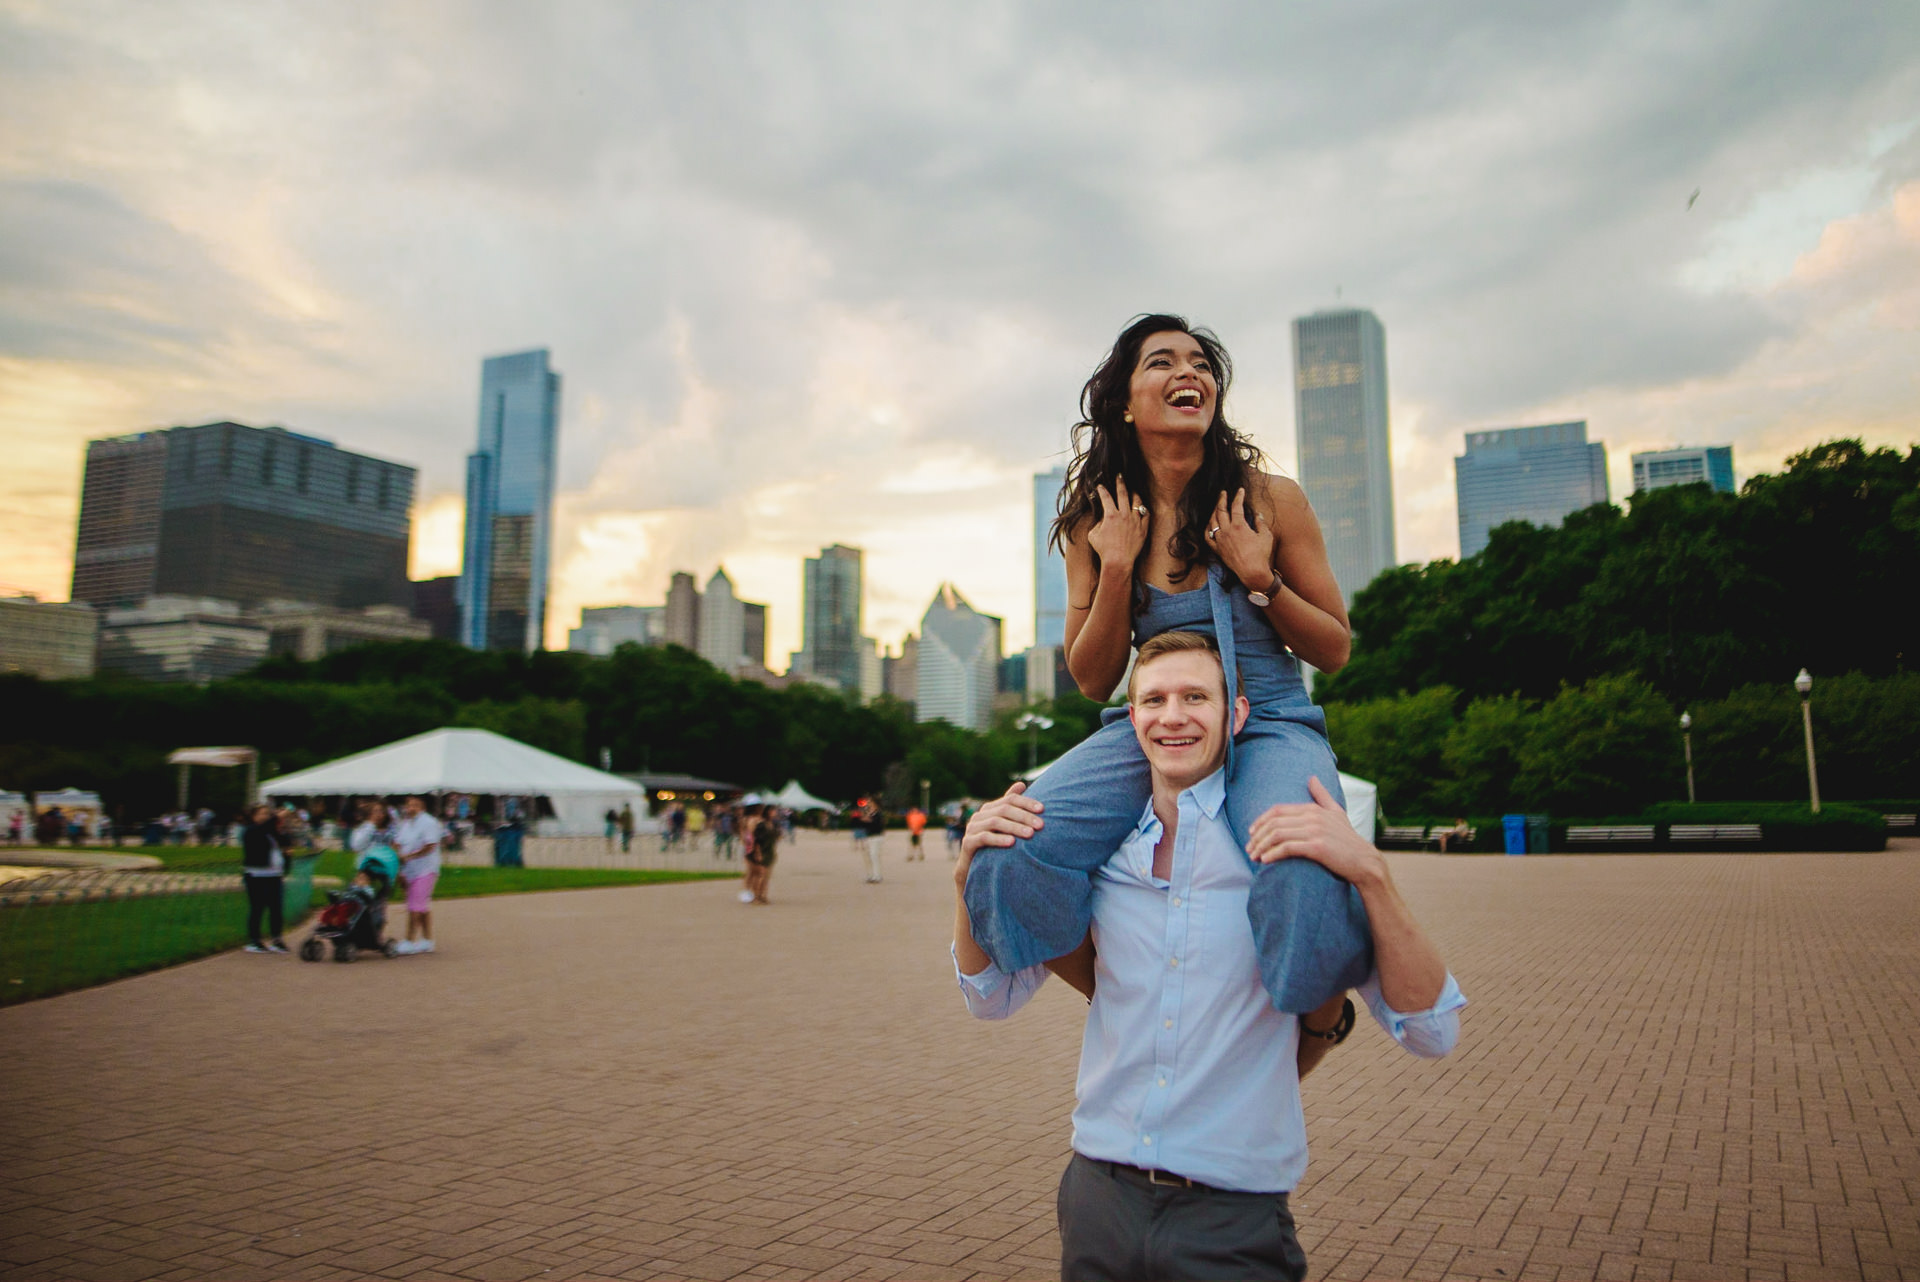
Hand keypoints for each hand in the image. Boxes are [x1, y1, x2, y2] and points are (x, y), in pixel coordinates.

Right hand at [955, 782, 1044, 884]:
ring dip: (1015, 827)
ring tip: (1030, 834)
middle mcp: (980, 815)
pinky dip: (999, 839)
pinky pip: (985, 838)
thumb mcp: (1003, 826)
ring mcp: (972, 828)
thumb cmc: (993, 846)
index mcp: (990, 808)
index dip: (1027, 802)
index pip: (1010, 799)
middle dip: (1024, 816)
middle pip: (1004, 809)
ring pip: (995, 822)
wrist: (973, 870)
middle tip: (1041, 825)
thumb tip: (1021, 783)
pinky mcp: (967, 843)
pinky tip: (1012, 843)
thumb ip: (1011, 807)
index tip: (1043, 809)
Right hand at [1086, 478, 1150, 571]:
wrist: (1118, 561)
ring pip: (1137, 501)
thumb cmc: (1103, 550)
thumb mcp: (1093, 535)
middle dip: (1120, 482)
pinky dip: (1143, 509)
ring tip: (1133, 491)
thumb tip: (1103, 518)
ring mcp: (1135, 521)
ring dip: (1134, 494)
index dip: (1102, 490)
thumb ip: (1098, 523)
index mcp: (1110, 515)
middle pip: (1123, 493)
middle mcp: (1124, 515)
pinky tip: (1141, 507)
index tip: (1100, 486)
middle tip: (1119, 476)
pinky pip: (1146, 514)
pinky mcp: (1143, 528)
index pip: (1105, 497)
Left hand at [1208, 488, 1275, 589]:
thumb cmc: (1261, 554)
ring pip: (1212, 522)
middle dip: (1221, 499)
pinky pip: (1208, 537)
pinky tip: (1210, 525)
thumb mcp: (1265, 536)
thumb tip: (1257, 514)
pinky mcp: (1218, 550)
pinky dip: (1207, 529)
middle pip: (1220, 511)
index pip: (1236, 506)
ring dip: (1214, 512)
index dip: (1238, 496)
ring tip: (1217, 506)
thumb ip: (1260, 523)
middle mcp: (1227, 531)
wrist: (1252, 572)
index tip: (1240, 490)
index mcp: (1239, 526)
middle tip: (1223, 493)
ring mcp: (1220, 540)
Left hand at [1245, 776, 1381, 885]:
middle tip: (1249, 849)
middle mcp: (1312, 816)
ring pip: (1277, 835)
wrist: (1364, 861)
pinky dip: (1273, 854)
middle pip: (1274, 823)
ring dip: (1261, 846)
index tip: (1251, 833)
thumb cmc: (1348, 839)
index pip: (1277, 810)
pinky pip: (1287, 848)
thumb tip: (1312, 778)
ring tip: (1254, 857)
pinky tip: (1265, 861)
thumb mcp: (1336, 812)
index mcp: (1313, 808)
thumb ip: (1322, 795)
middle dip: (1257, 836)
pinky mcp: (1317, 847)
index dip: (1261, 821)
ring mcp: (1315, 831)